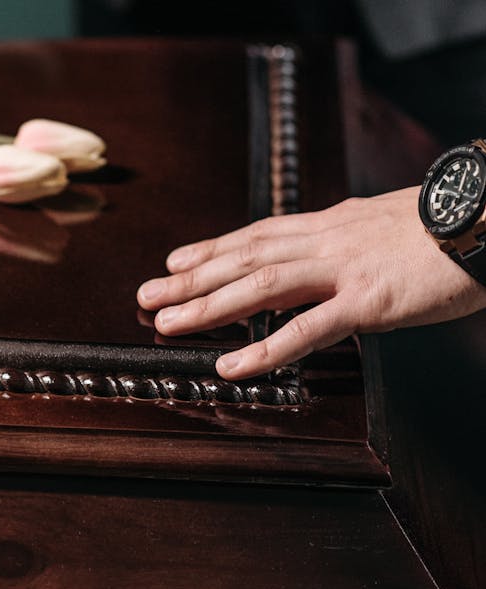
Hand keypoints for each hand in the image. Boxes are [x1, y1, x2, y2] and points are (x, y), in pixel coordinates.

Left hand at [137, 187, 485, 379]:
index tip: (175, 261)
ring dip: (208, 306)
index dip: (212, 248)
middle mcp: (327, 240)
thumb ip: (347, 243)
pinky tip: (231, 365)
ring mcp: (344, 268)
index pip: (257, 234)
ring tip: (167, 324)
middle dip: (191, 279)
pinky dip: (265, 349)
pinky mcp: (368, 300)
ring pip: (260, 286)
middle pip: (244, 257)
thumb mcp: (382, 226)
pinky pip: (307, 329)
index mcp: (331, 224)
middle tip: (146, 296)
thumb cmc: (442, 229)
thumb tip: (325, 263)